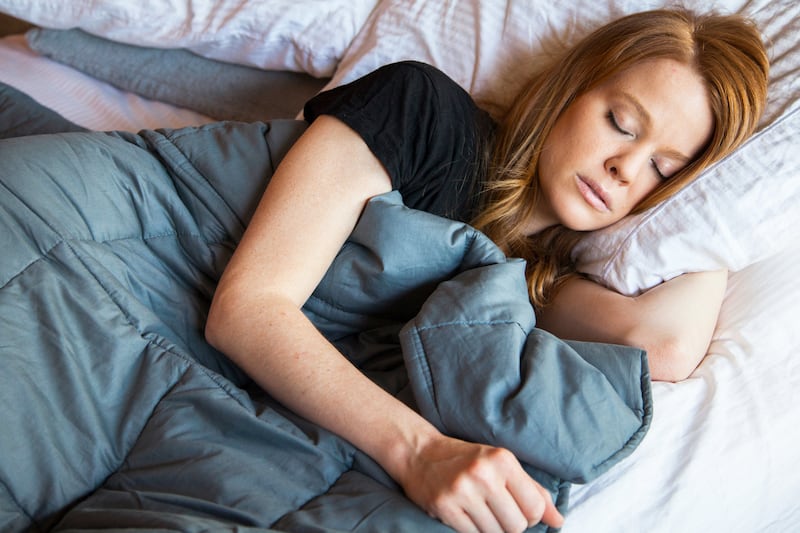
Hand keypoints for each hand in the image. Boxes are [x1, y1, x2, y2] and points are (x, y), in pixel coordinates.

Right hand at [399, 434, 563, 532]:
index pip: (534, 508)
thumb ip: (533, 491)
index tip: (518, 510)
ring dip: (490, 529)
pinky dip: (472, 530)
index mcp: (503, 460)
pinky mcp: (445, 507)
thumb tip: (558, 520)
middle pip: (517, 526)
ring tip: (479, 511)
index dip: (530, 517)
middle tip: (496, 512)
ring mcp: (462, 491)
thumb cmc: (466, 459)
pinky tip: (465, 513)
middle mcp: (483, 473)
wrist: (420, 452)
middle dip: (510, 526)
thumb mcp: (501, 465)